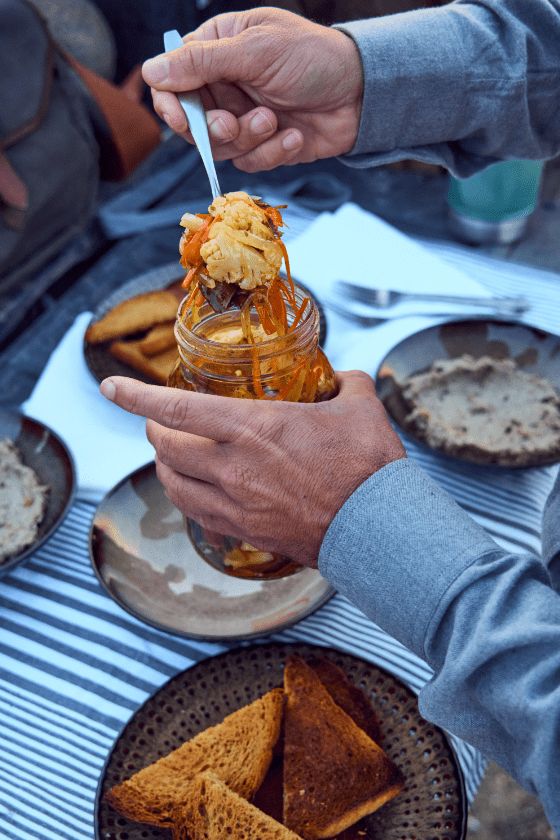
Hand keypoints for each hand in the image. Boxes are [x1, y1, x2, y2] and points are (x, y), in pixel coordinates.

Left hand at [100, 371, 405, 567]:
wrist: (379, 527)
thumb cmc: (369, 466)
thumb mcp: (360, 406)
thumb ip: (344, 383)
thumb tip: (342, 378)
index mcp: (253, 427)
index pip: (176, 409)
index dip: (136, 397)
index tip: (111, 388)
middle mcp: (233, 467)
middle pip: (165, 447)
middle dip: (154, 429)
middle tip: (159, 421)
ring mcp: (235, 503)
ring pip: (173, 483)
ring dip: (164, 464)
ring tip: (171, 454)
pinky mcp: (245, 530)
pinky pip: (196, 513)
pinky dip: (186, 495)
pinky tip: (196, 490)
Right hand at [142, 7, 362, 171]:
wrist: (362, 93)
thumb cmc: (314, 57)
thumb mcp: (255, 51)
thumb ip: (201, 63)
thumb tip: (151, 70)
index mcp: (217, 49)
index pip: (172, 80)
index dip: (171, 104)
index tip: (181, 118)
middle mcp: (225, 84)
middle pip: (191, 122)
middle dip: (212, 129)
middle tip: (233, 122)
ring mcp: (243, 116)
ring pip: (221, 147)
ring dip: (248, 139)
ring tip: (275, 121)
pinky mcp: (264, 145)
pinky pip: (250, 162)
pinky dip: (272, 152)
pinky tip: (295, 134)